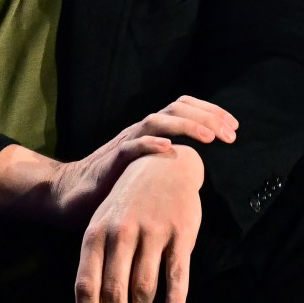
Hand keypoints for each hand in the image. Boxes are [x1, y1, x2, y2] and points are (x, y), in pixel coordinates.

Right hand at [51, 95, 234, 222]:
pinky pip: (131, 146)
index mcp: (151, 132)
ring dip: (187, 126)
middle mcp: (140, 130)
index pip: (184, 108)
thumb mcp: (148, 173)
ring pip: (157, 120)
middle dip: (207, 116)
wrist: (70, 195)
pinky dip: (150, 143)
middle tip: (230, 133)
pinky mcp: (111, 160)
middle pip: (176, 107)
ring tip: (210, 136)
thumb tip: (201, 172)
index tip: (233, 128)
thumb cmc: (113, 187)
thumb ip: (170, 168)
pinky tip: (169, 148)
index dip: (210, 113)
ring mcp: (125, 143)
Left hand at [74, 145, 202, 302]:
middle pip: (115, 289)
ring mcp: (151, 231)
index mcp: (97, 231)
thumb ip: (104, 264)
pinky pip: (176, 272)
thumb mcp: (107, 224)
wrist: (163, 163)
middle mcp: (121, 231)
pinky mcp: (179, 231)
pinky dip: (174, 299)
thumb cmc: (130, 203)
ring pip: (144, 286)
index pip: (87, 281)